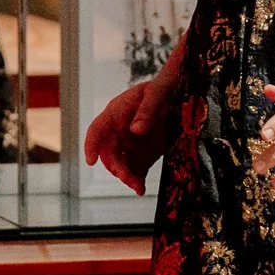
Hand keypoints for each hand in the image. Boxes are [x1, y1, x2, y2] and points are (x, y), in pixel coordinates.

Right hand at [82, 77, 178, 193]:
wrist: (183, 91)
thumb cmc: (166, 86)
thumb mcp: (159, 92)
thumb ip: (147, 110)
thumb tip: (135, 130)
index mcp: (117, 112)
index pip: (97, 129)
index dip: (91, 144)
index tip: (91, 161)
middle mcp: (120, 130)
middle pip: (109, 153)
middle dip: (116, 167)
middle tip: (129, 178)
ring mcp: (132, 143)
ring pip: (121, 164)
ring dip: (126, 177)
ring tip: (138, 187)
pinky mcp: (145, 153)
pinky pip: (136, 169)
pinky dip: (137, 180)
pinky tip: (141, 189)